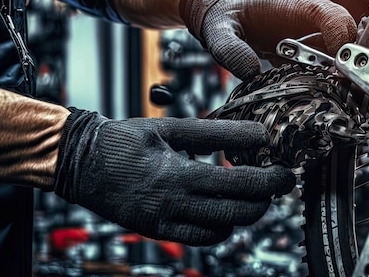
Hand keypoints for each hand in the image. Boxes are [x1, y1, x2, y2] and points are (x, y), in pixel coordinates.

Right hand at [54, 109, 295, 245]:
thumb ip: (215, 132)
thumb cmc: (123, 141)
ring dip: (245, 215)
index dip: (270, 180)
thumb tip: (254, 133)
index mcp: (178, 175)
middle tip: (278, 184)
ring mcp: (165, 223)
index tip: (286, 172)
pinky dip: (220, 229)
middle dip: (266, 200)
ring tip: (253, 195)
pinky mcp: (158, 231)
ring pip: (222, 231)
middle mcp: (173, 205)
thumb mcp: (170, 128)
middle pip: (236, 213)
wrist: (81, 162)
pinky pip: (199, 241)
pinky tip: (224, 211)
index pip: (238, 182)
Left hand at [179, 0, 356, 79]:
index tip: (334, 65)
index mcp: (296, 6)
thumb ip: (231, 49)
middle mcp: (309, 18)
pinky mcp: (304, 50)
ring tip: (320, 88)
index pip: (334, 17)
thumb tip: (251, 72)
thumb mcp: (219, 31)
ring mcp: (308, 34)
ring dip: (335, 72)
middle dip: (345, 61)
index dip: (341, 41)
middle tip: (332, 84)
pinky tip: (308, 87)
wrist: (221, 14)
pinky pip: (324, 63)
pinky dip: (323, 77)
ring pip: (338, 51)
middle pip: (346, 35)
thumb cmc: (223, 14)